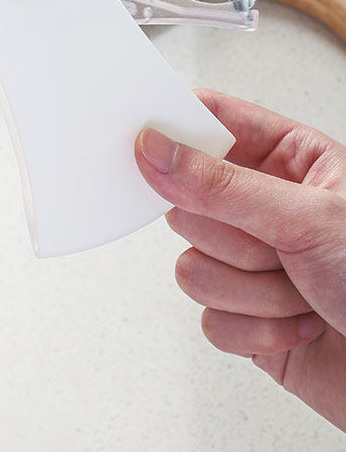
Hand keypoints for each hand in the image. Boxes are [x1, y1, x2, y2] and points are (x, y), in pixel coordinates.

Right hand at [135, 89, 345, 430]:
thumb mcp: (308, 219)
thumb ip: (222, 185)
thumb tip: (157, 151)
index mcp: (288, 160)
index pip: (213, 121)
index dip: (174, 126)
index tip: (144, 134)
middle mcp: (262, 206)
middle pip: (188, 205)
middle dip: (236, 240)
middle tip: (279, 246)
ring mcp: (247, 261)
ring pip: (191, 265)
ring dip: (252, 291)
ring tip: (301, 292)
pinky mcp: (240, 311)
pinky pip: (206, 316)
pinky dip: (254, 330)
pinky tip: (298, 325)